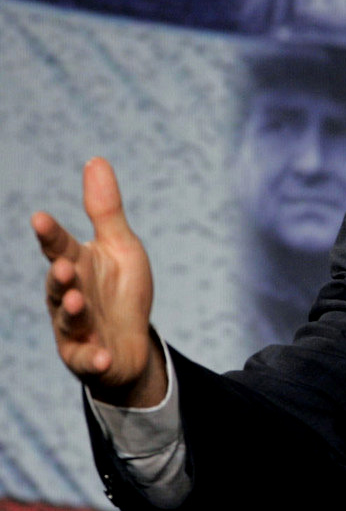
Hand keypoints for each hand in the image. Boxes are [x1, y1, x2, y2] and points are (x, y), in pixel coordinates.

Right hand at [33, 157, 164, 406]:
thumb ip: (106, 209)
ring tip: (78, 303)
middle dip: (60, 276)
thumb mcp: (121, 247)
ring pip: (69, 320)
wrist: (130, 342)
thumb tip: (96, 159)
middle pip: (59, 284)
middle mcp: (68, 295)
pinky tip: (105, 356)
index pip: (60, 246)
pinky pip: (89, 359)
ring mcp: (74, 328)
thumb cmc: (121, 290)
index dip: (50, 234)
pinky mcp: (86, 357)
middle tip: (64, 266)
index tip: (40, 218)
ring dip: (72, 312)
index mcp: (77, 264)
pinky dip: (95, 358)